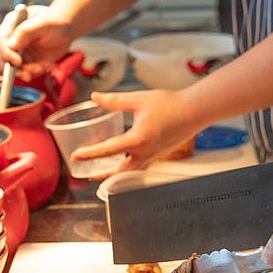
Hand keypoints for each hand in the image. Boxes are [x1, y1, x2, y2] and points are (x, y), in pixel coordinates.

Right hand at [0, 5, 73, 81]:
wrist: (65, 31)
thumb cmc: (54, 22)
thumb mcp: (42, 22)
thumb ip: (25, 31)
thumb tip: (10, 45)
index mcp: (11, 25)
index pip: (0, 41)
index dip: (6, 53)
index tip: (17, 61)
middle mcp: (10, 39)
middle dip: (8, 67)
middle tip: (23, 72)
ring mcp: (16, 52)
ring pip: (8, 67)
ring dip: (19, 73)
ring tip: (32, 73)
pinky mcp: (24, 62)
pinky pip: (22, 72)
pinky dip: (28, 74)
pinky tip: (37, 70)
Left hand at [70, 89, 200, 178]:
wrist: (196, 111)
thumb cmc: (171, 104)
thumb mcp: (138, 99)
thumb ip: (114, 100)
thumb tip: (95, 97)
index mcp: (137, 140)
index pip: (107, 151)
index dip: (89, 154)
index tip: (75, 157)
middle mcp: (145, 153)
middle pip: (118, 172)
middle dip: (101, 175)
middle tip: (87, 174)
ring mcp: (153, 156)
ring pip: (129, 172)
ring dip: (114, 174)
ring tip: (102, 172)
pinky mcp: (159, 154)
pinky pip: (139, 166)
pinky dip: (127, 168)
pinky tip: (124, 161)